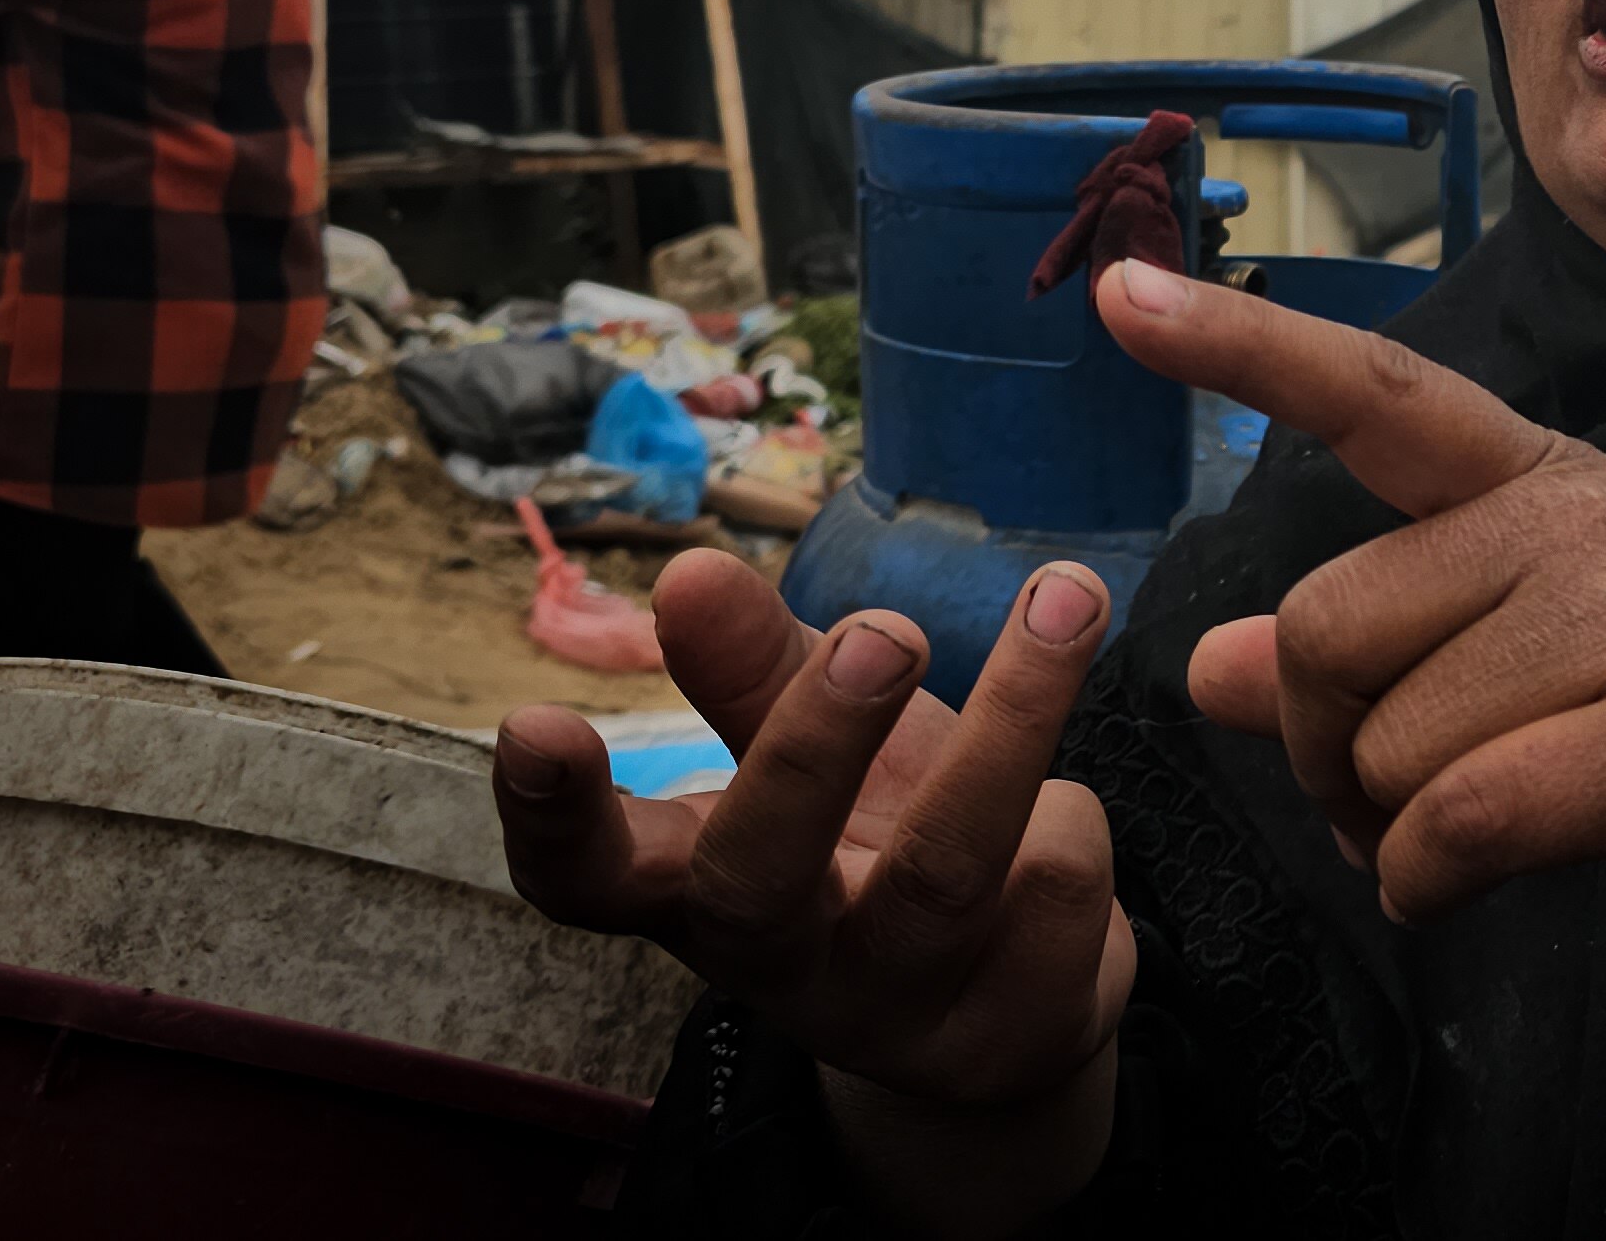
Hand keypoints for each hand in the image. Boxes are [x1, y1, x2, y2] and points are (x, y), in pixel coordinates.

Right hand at [491, 550, 1135, 1231]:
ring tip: (1065, 598)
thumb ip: (757, 668)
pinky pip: (1059, 887)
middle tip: (883, 630)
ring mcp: (893, 1014)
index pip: (584, 878)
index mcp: (696, 891)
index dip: (551, 815)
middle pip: (761, 879)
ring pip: (945, 871)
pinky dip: (1073, 817)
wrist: (1008, 1008)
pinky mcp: (1008, 1037)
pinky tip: (1063, 808)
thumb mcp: (815, 749)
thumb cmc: (879, 842)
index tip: (532, 723)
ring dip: (1011, 721)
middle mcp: (779, 964)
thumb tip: (689, 569)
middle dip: (815, 746)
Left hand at [1096, 259, 1605, 1194]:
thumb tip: (1219, 665)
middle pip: (1328, 626)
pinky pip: (1453, 818)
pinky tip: (1461, 889)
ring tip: (1462, 844)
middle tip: (1383, 807)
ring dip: (1385, 832)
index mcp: (1548, 483)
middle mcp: (1586, 520)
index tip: (1119, 293)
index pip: (1377, 398)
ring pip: (1383, 742)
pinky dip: (1427, 882)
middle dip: (1322, 749)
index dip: (1241, 348)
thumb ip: (1378, 652)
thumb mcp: (1539, 663)